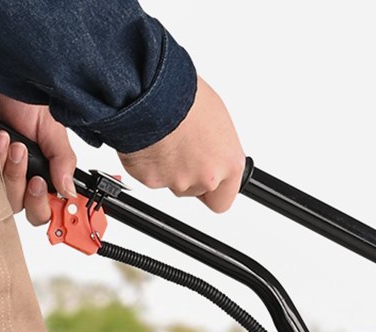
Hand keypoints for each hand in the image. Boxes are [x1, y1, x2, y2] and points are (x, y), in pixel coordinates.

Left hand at [0, 99, 76, 226]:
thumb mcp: (54, 131)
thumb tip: (70, 192)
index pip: (56, 211)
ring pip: (8, 198)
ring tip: (16, 146)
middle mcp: (27, 178)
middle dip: (34, 196)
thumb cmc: (26, 100)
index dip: (62, 219)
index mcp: (49, 175)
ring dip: (13, 175)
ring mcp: (4, 173)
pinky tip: (0, 139)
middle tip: (36, 178)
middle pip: (31, 212)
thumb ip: (64, 162)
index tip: (65, 213)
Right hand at [120, 78, 244, 212]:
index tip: (206, 176)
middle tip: (179, 145)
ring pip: (172, 183)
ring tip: (163, 137)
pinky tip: (148, 139)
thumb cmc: (182, 93)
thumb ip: (217, 148)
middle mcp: (207, 178)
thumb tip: (214, 153)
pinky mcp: (149, 178)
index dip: (212, 188)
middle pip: (195, 189)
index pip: (223, 199)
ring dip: (167, 167)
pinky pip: (147, 174)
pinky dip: (146, 161)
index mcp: (229, 164)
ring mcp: (177, 181)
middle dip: (187, 172)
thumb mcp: (216, 117)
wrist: (148, 87)